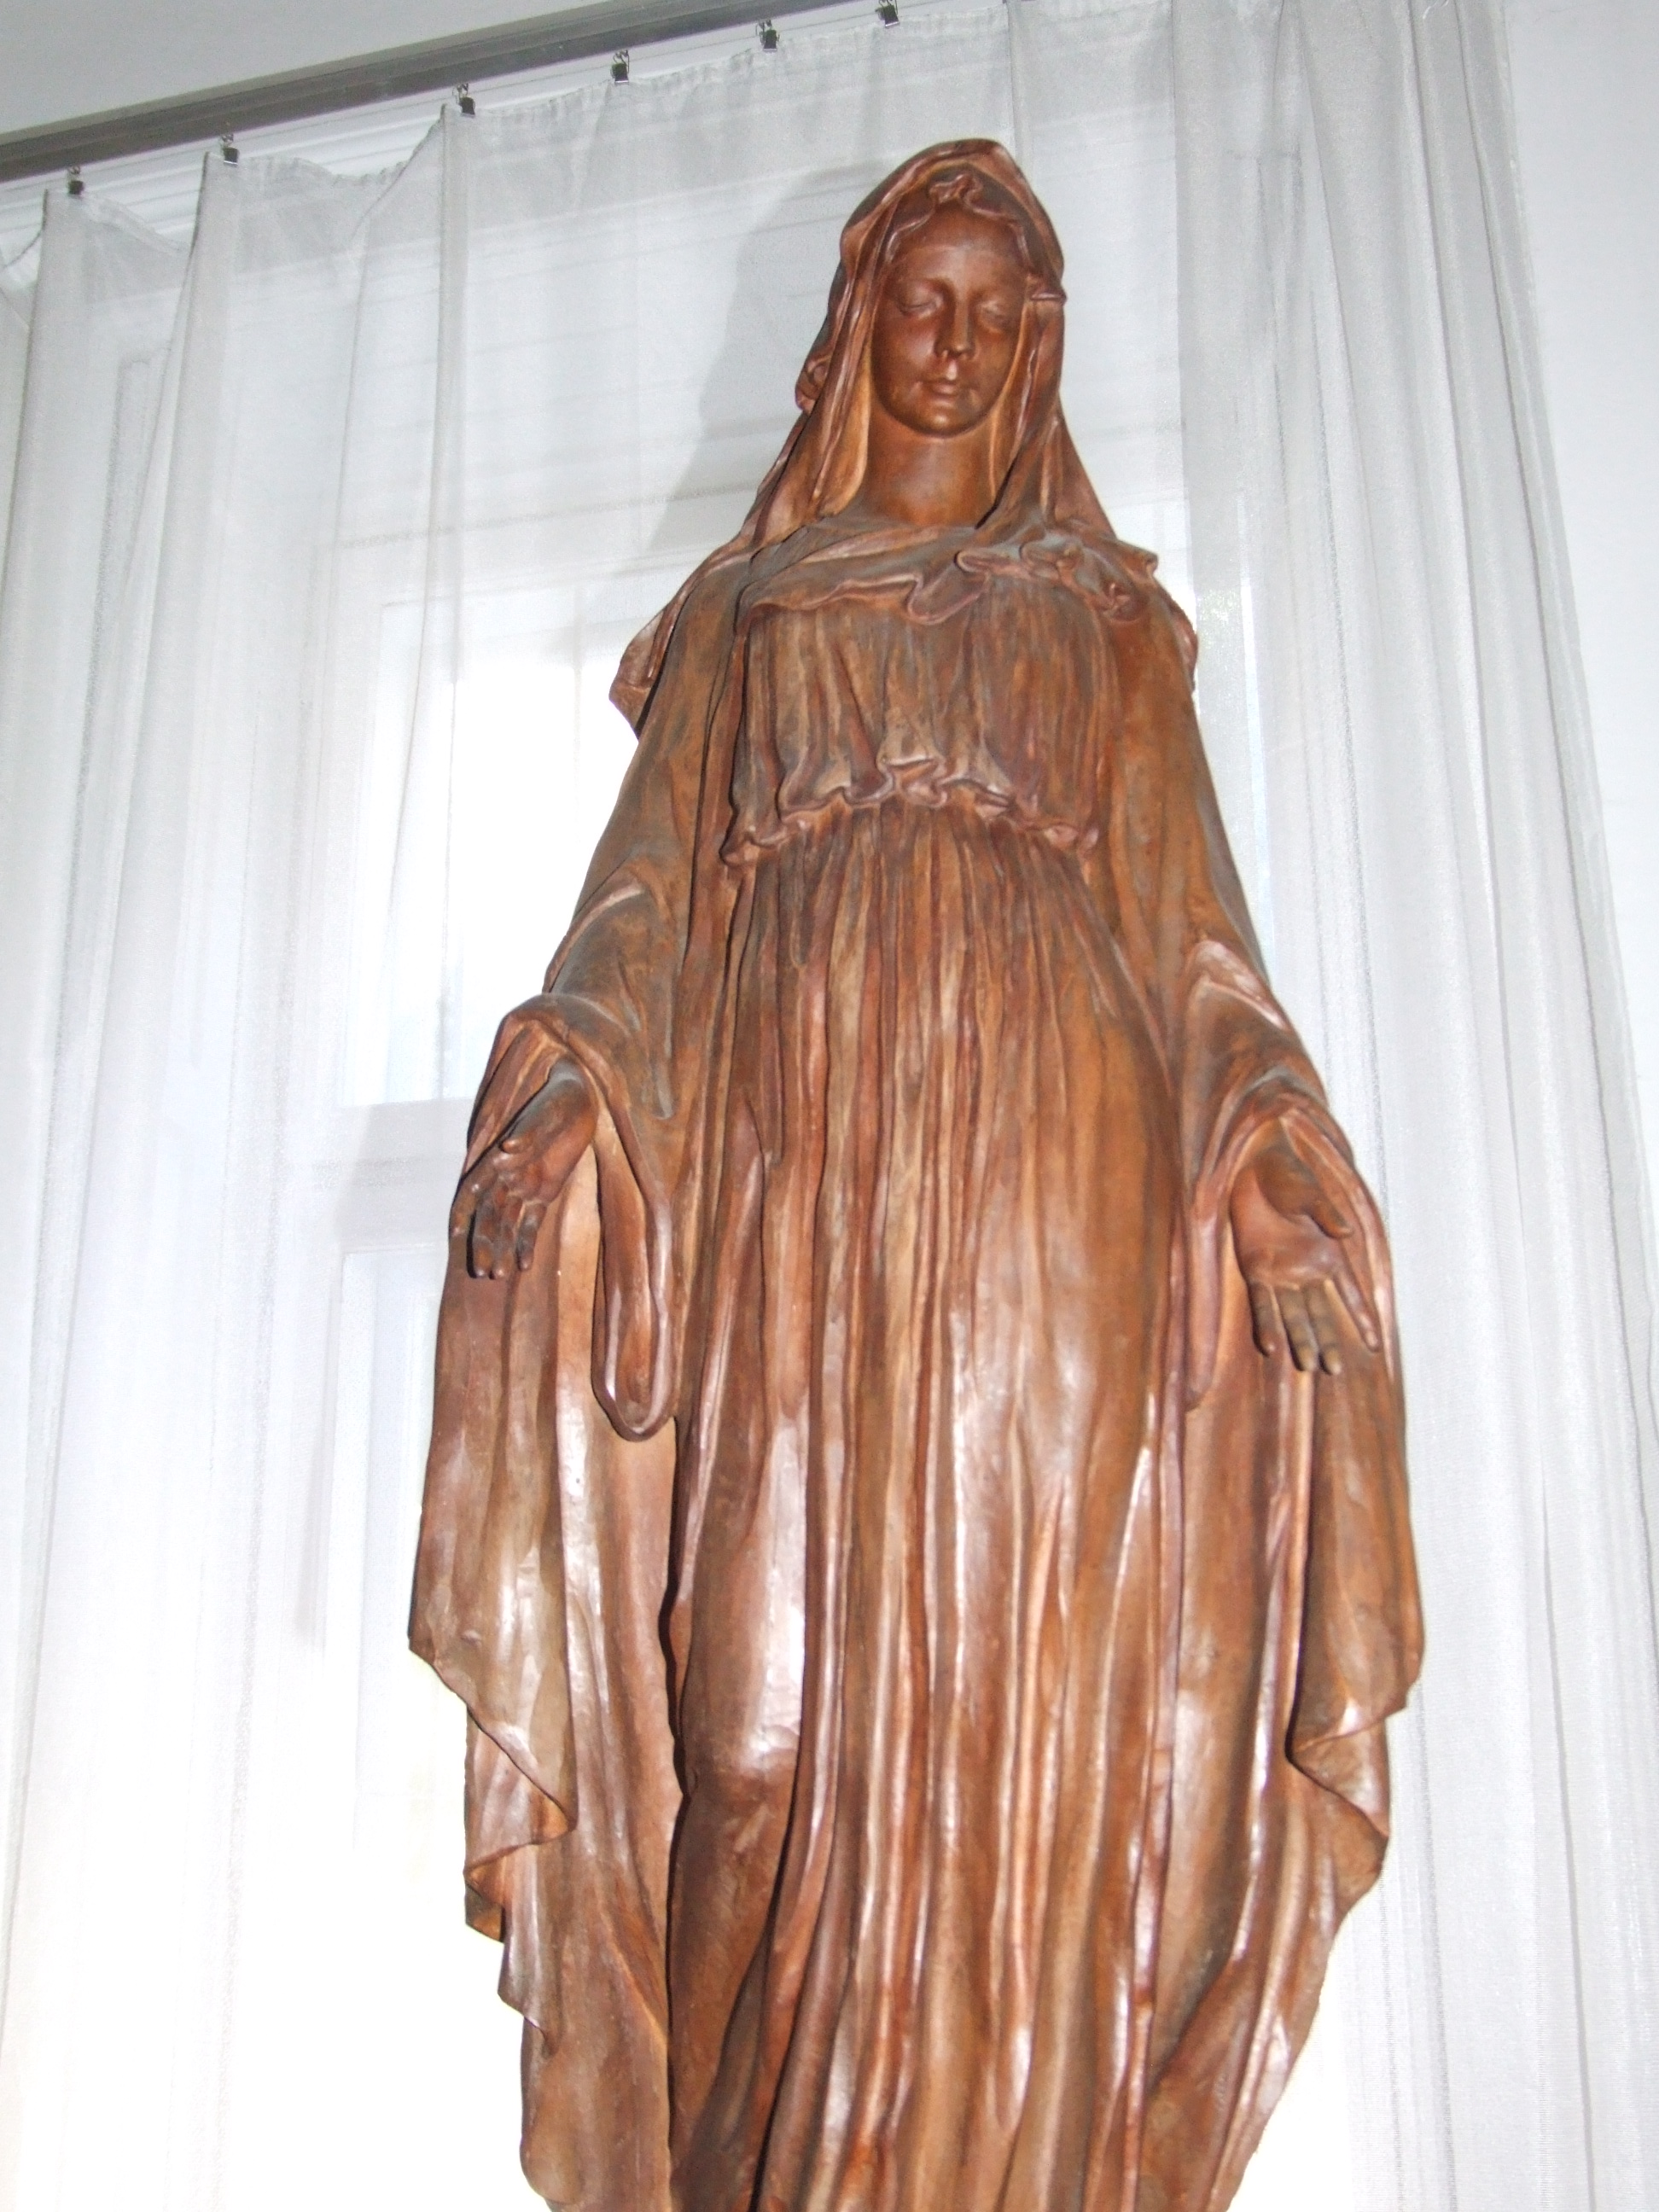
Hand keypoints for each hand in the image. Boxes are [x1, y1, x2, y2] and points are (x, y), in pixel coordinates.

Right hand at [451, 1055, 596, 1278]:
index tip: (455, 1235)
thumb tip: (506, 1148)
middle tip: (482, 1273)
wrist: (581, 1097)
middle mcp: (507, 1175)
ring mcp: (525, 1186)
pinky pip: (532, 1222)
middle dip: (484, 1244)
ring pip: (507, 1224)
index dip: (463, 1213)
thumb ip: (527, 1133)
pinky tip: (523, 1265)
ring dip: (502, 1249)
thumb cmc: (558, 1101)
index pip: (473, 1190)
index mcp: (499, 1157)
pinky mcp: (546, 1193)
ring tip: (500, 1276)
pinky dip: (526, 1243)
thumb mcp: (546, 1114)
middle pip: (489, 1216)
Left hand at [1228, 1127, 1380, 1375]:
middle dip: (1328, 1341)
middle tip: (1335, 1370)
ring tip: (1308, 1366)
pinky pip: (1262, 1303)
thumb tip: (1345, 1233)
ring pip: (1294, 1315)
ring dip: (1300, 1340)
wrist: (1253, 1168)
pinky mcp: (1255, 1270)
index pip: (1351, 1294)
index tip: (1374, 1346)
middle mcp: (1308, 1271)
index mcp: (1329, 1255)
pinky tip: (1272, 1347)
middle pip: (1321, 1314)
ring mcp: (1281, 1274)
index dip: (1362, 1318)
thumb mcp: (1309, 1194)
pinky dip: (1267, 1324)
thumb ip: (1326, 1214)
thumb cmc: (1288, 1176)